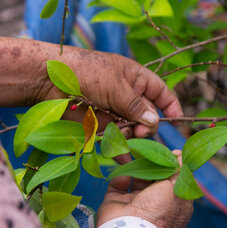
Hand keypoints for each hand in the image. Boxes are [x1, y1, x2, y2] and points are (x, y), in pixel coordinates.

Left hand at [50, 47, 182, 137]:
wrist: (49, 81)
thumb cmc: (86, 72)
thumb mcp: (116, 85)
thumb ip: (135, 105)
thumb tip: (154, 121)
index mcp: (135, 78)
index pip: (160, 92)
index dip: (170, 105)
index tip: (176, 120)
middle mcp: (126, 96)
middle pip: (148, 116)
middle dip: (148, 125)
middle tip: (141, 131)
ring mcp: (113, 112)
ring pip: (133, 130)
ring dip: (133, 136)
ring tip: (127, 138)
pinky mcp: (99, 126)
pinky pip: (114, 140)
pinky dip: (119, 148)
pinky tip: (122, 155)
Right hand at [96, 151, 192, 227]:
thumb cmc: (159, 210)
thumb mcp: (176, 188)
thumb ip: (179, 170)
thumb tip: (180, 154)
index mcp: (174, 206)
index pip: (175, 183)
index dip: (174, 168)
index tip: (171, 154)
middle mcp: (155, 205)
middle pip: (156, 179)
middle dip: (155, 165)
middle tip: (152, 150)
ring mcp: (135, 204)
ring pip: (137, 179)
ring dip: (137, 166)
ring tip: (138, 152)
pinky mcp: (116, 202)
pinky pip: (119, 183)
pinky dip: (121, 175)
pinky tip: (125, 167)